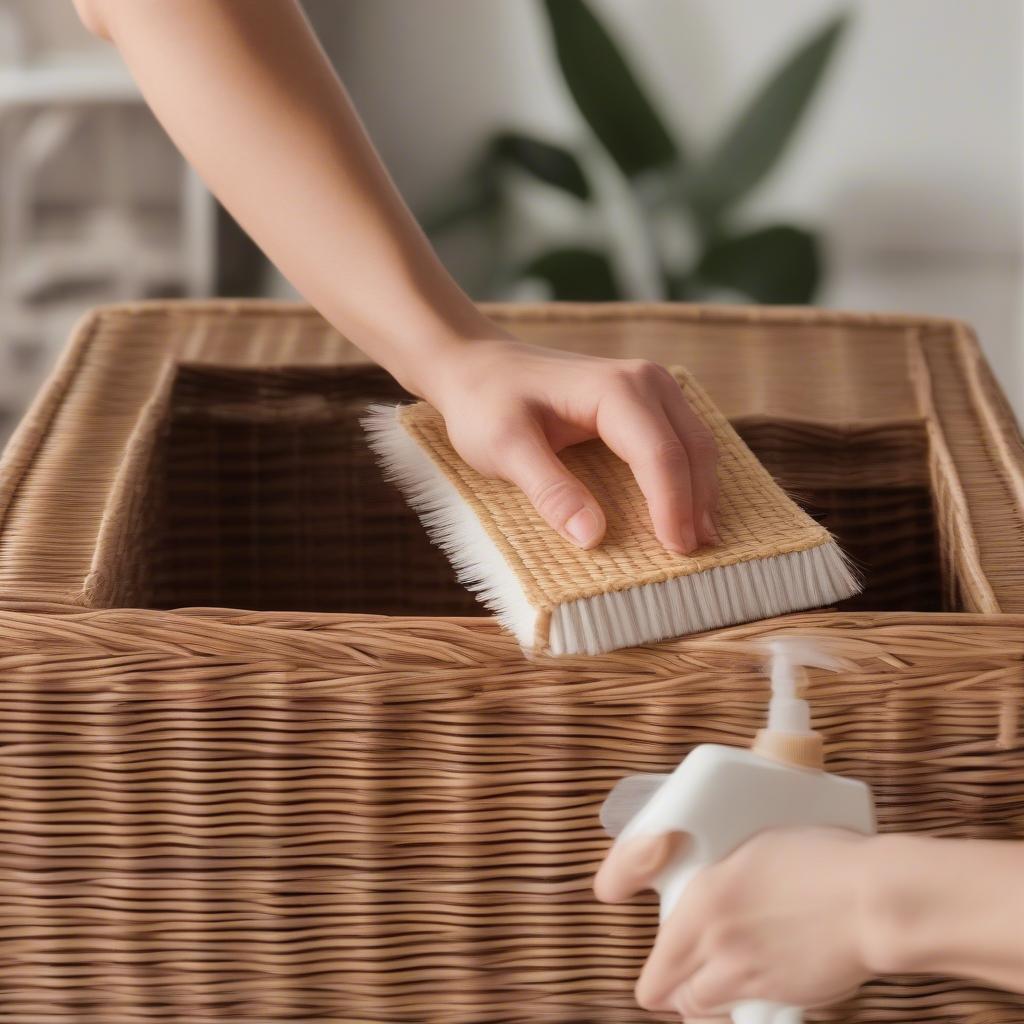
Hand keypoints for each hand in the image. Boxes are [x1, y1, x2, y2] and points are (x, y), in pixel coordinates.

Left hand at [418, 336, 719, 552]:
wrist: (478, 366)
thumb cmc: (486, 404)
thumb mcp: (505, 448)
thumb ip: (550, 490)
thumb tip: (593, 538)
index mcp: (615, 389)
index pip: (659, 454)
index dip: (671, 506)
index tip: (676, 552)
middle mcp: (644, 381)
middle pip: (689, 449)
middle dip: (695, 504)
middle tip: (695, 558)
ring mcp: (651, 387)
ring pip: (696, 444)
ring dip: (700, 492)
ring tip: (699, 541)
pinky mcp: (648, 402)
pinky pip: (682, 441)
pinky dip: (689, 477)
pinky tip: (686, 511)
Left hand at [594, 828, 878, 1019]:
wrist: (872, 899)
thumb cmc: (819, 858)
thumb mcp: (752, 848)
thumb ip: (720, 877)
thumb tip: (709, 888)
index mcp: (702, 900)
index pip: (652, 955)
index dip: (650, 954)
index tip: (651, 942)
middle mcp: (715, 944)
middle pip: (663, 992)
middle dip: (669, 983)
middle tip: (682, 968)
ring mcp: (747, 977)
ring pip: (698, 1009)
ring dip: (700, 998)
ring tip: (715, 979)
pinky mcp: (782, 998)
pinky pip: (742, 1015)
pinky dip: (738, 1009)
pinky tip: (752, 988)